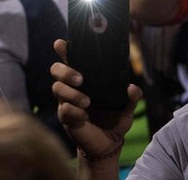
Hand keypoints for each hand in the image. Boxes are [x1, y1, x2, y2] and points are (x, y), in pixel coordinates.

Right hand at [51, 39, 141, 161]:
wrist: (108, 143)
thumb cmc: (114, 120)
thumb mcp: (126, 108)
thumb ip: (130, 97)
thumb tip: (131, 88)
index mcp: (84, 79)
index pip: (70, 59)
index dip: (63, 49)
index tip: (61, 43)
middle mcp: (71, 87)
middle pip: (56, 69)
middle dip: (65, 71)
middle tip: (81, 79)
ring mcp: (66, 102)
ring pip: (57, 88)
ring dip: (72, 93)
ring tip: (87, 102)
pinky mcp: (65, 117)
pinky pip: (63, 109)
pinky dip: (74, 111)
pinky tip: (84, 116)